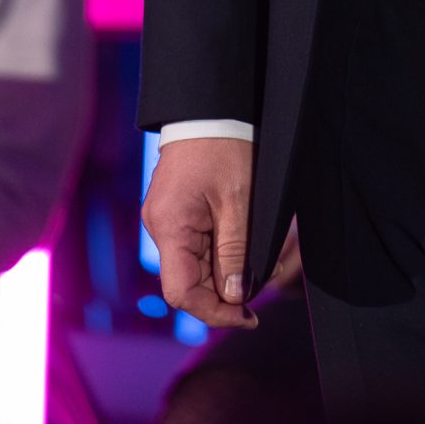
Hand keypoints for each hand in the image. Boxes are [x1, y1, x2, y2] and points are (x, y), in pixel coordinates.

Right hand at [143, 137, 258, 329]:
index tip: (248, 316)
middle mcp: (160, 227)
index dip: (214, 311)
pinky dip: (220, 253)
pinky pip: (196, 246)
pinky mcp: (176, 212)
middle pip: (188, 281)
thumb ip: (236, 252)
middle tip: (264, 285)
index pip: (181, 292)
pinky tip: (244, 246)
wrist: (210, 106)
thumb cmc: (224, 146)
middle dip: (225, 290)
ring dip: (226, 272)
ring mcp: (166, 219)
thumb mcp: (239, 201)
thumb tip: (236, 297)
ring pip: (194, 266)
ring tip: (260, 262)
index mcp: (169, 226)